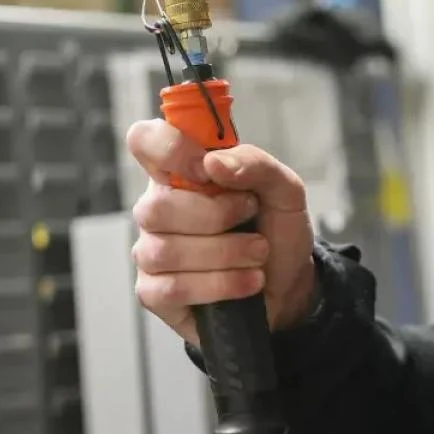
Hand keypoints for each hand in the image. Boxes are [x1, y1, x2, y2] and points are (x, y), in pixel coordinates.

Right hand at [125, 119, 317, 346]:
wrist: (289, 284)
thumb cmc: (275, 229)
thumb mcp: (284, 190)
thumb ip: (254, 164)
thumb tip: (213, 163)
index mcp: (179, 172)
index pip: (144, 141)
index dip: (168, 148)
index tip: (206, 168)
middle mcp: (156, 209)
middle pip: (156, 207)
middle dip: (216, 215)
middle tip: (251, 217)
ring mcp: (151, 252)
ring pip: (165, 251)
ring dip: (225, 254)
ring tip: (258, 254)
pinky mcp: (154, 293)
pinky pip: (170, 289)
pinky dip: (218, 285)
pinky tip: (246, 283)